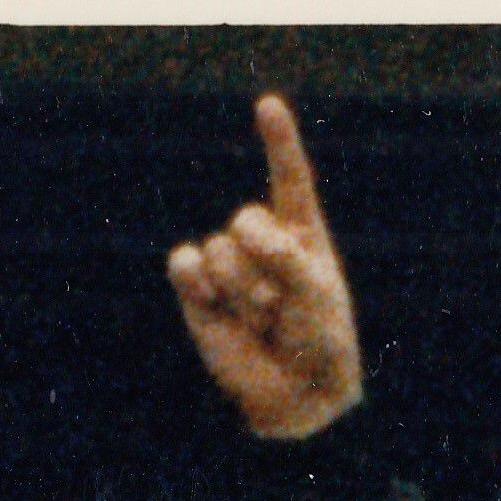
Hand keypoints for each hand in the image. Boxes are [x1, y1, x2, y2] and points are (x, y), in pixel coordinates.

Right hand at [167, 96, 363, 442]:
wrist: (294, 394)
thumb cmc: (317, 336)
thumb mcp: (315, 286)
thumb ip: (280, 253)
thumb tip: (221, 242)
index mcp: (301, 230)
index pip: (288, 178)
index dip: (277, 141)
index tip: (266, 106)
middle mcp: (263, 243)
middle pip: (245, 218)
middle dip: (260, 260)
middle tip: (278, 303)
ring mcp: (228, 269)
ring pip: (217, 247)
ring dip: (238, 286)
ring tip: (258, 316)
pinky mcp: (197, 296)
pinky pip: (183, 264)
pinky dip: (194, 279)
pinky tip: (211, 302)